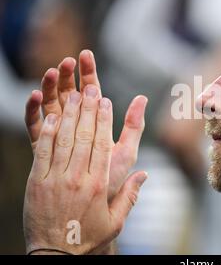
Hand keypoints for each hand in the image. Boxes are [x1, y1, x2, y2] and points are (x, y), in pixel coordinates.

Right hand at [24, 50, 146, 199]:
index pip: (92, 93)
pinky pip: (35, 126)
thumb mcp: (126, 152)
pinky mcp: (43, 148)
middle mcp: (77, 127)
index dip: (89, 74)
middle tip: (67, 61)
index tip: (86, 55)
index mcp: (96, 125)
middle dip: (68, 77)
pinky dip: (34, 110)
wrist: (91, 209)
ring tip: (52, 72)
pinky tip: (35, 95)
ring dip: (50, 88)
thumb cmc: (111, 181)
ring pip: (52, 106)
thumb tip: (143, 97)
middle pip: (70, 96)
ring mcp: (59, 136)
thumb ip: (133, 125)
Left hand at [24, 87, 147, 254]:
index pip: (102, 145)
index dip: (104, 120)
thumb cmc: (88, 238)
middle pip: (84, 137)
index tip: (106, 102)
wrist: (56, 256)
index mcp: (98, 185)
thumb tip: (145, 175)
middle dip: (87, 110)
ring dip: (68, 114)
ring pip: (64, 140)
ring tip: (72, 94)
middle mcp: (78, 178)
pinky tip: (52, 116)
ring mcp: (55, 179)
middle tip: (90, 89)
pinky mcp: (37, 183)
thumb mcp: (115, 221)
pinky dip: (48, 132)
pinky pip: (43, 152)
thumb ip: (131, 196)